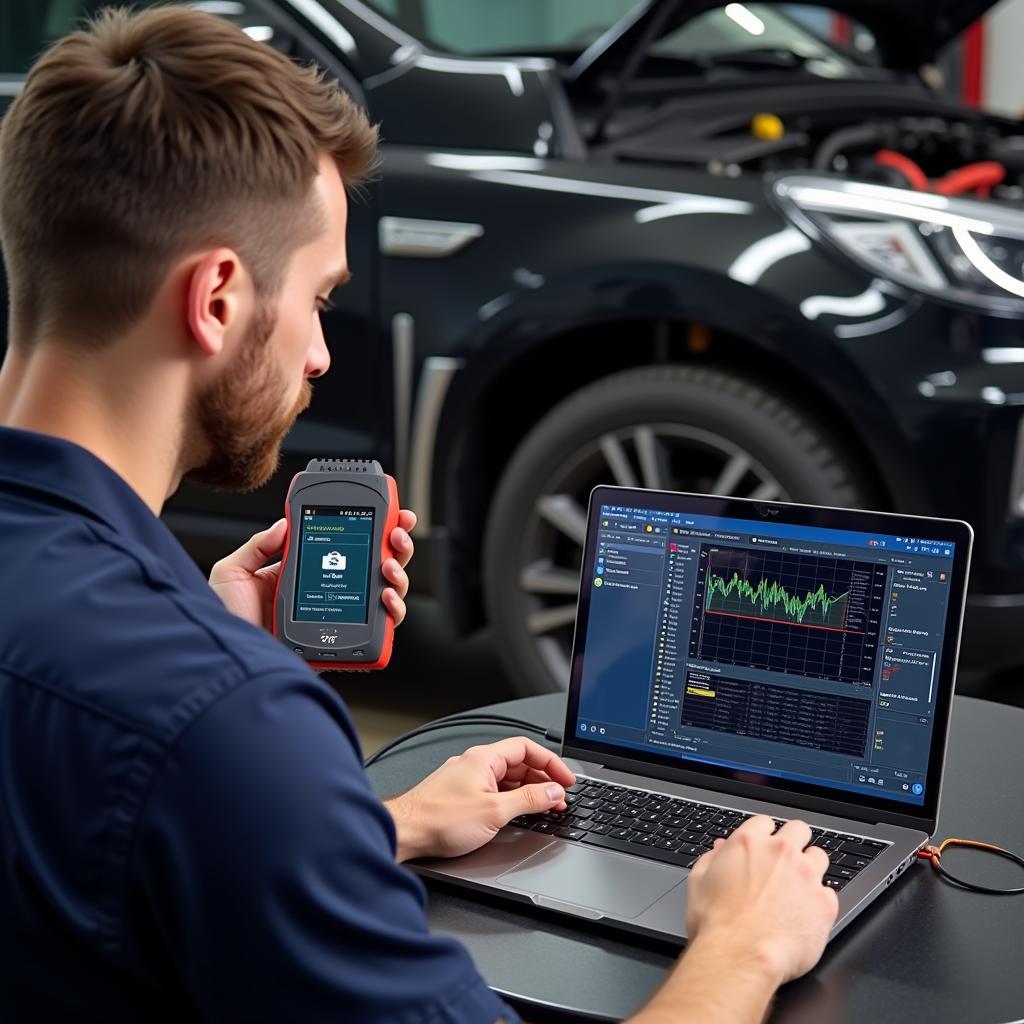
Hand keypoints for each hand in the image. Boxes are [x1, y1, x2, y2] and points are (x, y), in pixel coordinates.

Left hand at [209, 509, 416, 631]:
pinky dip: (394, 613)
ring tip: (389, 568)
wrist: (229, 662)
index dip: (373, 530)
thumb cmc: (225, 622)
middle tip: (396, 536)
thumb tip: (285, 523)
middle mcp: (329, 595)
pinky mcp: (345, 644)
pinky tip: (387, 599)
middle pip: (376, 567)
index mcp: (305, 575)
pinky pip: (380, 630)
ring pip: (386, 595)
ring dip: (398, 577)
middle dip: (396, 548)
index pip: (346, 547)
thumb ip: (258, 545)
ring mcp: (340, 619)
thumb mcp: (233, 572)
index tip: (390, 515)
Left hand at [383, 737, 575, 861]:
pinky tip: (519, 813)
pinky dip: (511, 799)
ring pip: (506, 778)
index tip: (566, 779)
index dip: (551, 763)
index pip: (527, 748)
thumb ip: (529, 800)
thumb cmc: (438, 820)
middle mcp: (474, 763)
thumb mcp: (494, 811)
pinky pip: (494, 790)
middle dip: (543, 780)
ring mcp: (466, 779)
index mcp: (484, 758)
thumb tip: (553, 792)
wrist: (405, 833)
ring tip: (545, 808)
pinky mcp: (460, 795)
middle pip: (518, 763)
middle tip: (560, 798)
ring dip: (528, 791)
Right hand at [684, 816, 838, 986]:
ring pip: (819, 857)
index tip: (763, 848)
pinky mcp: (824, 904)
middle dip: (794, 842)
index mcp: (749, 843)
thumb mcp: (698, 882)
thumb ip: (712, 859)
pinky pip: (829, 893)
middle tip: (785, 863)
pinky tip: (805, 914)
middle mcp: (781, 853)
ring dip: (810, 868)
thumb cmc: (716, 925)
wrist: (739, 958)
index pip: (765, 822)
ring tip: (798, 889)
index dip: (763, 836)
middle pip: (799, 830)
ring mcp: (806, 876)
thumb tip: (720, 850)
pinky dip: (819, 901)